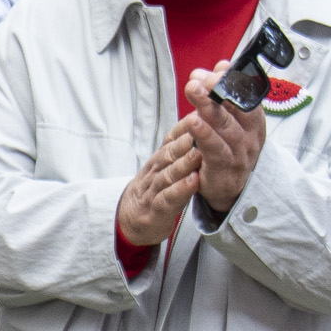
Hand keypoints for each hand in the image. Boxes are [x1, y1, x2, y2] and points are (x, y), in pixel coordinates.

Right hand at [112, 122, 201, 250]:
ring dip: (183, 164)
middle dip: (184, 141)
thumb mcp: (163, 166)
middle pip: (169, 153)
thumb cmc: (154, 190)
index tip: (200, 112)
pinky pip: (168, 198)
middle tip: (200, 129)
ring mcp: (154, 190)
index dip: (184, 126)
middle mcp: (155, 171)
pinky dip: (180, 190)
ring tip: (198, 154)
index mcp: (159, 159)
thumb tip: (196, 120)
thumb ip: (178, 148)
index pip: (171, 139)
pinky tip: (193, 182)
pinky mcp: (156, 210)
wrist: (130, 219)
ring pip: (168, 174)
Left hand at [177, 68, 267, 212]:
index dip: (232, 80)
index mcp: (253, 121)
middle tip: (197, 77)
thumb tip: (222, 64)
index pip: (247, 95)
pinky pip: (215, 149)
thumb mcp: (228, 119)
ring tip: (193, 90)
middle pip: (235, 108)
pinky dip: (204, 135)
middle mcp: (250, 136)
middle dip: (216, 89)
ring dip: (208, 106)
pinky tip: (193, 121)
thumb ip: (223, 92)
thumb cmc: (227, 148)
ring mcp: (239, 154)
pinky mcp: (224, 169)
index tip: (216, 69)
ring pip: (225, 127)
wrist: (228, 189)